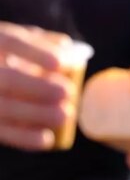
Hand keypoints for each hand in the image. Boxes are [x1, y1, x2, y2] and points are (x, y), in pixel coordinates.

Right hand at [0, 22, 73, 150]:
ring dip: (35, 114)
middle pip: (6, 79)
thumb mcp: (16, 39)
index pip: (11, 41)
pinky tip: (47, 140)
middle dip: (38, 87)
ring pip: (2, 108)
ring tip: (65, 115)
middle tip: (68, 92)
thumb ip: (43, 42)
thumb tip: (74, 51)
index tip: (60, 63)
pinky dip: (22, 137)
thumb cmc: (3, 54)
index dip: (36, 52)